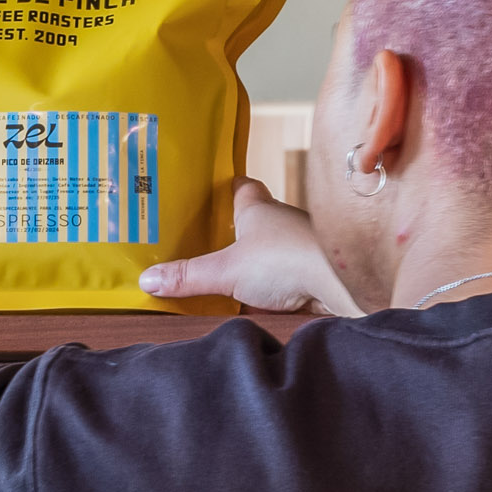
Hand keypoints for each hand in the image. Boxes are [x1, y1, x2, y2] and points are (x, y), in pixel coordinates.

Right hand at [140, 181, 362, 316]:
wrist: (343, 284)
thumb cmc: (286, 259)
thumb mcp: (226, 270)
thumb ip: (189, 276)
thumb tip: (148, 279)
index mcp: (257, 208)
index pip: (240, 186)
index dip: (224, 187)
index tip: (206, 191)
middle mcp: (279, 223)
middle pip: (251, 222)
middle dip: (230, 234)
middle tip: (202, 245)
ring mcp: (297, 249)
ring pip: (266, 253)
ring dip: (249, 265)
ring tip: (220, 280)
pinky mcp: (310, 275)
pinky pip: (281, 280)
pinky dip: (266, 290)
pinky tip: (251, 305)